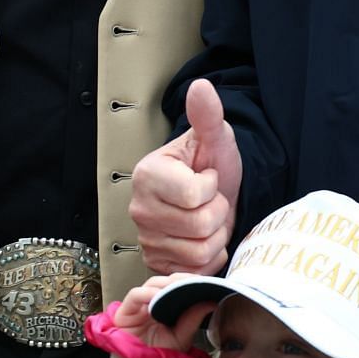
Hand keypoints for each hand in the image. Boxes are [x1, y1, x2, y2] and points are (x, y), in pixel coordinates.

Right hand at [113, 274, 221, 353]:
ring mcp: (138, 306)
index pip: (177, 285)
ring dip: (165, 284)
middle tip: (194, 281)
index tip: (204, 280)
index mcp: (166, 306)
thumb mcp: (182, 338)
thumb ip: (193, 320)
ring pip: (151, 284)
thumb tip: (211, 302)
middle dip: (180, 279)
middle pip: (165, 281)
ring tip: (179, 287)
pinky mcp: (124, 312)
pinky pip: (134, 296)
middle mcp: (151, 303)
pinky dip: (146, 294)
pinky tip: (157, 296)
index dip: (189, 280)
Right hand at [130, 80, 241, 275]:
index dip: (212, 187)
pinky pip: (196, 270)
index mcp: (148, 175)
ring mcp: (146, 239)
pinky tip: (202, 239)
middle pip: (199, 226)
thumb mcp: (215, 138)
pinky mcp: (157, 263)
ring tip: (208, 218)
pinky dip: (209, 257)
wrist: (214, 195)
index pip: (194, 195)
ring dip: (216, 235)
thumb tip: (201, 87)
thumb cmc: (212, 164)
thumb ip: (208, 116)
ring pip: (200, 251)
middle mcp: (139, 209)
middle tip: (211, 200)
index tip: (207, 177)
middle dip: (218, 212)